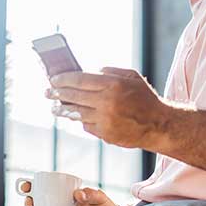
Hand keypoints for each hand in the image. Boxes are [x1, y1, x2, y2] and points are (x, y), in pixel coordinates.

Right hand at [21, 182, 121, 205]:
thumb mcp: (99, 198)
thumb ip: (91, 194)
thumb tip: (78, 194)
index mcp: (64, 193)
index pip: (44, 187)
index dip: (31, 185)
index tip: (27, 186)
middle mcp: (59, 204)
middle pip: (37, 201)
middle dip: (28, 200)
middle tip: (29, 202)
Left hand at [47, 67, 170, 149]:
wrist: (158, 125)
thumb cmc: (146, 100)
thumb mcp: (132, 77)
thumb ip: (111, 72)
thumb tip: (91, 72)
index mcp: (113, 85)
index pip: (79, 80)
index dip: (63, 79)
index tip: (53, 79)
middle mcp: (106, 103)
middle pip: (74, 96)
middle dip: (57, 94)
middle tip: (48, 93)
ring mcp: (104, 120)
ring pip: (77, 113)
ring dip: (63, 110)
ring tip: (54, 108)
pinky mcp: (105, 134)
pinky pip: (87, 126)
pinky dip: (82, 121)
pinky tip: (77, 118)